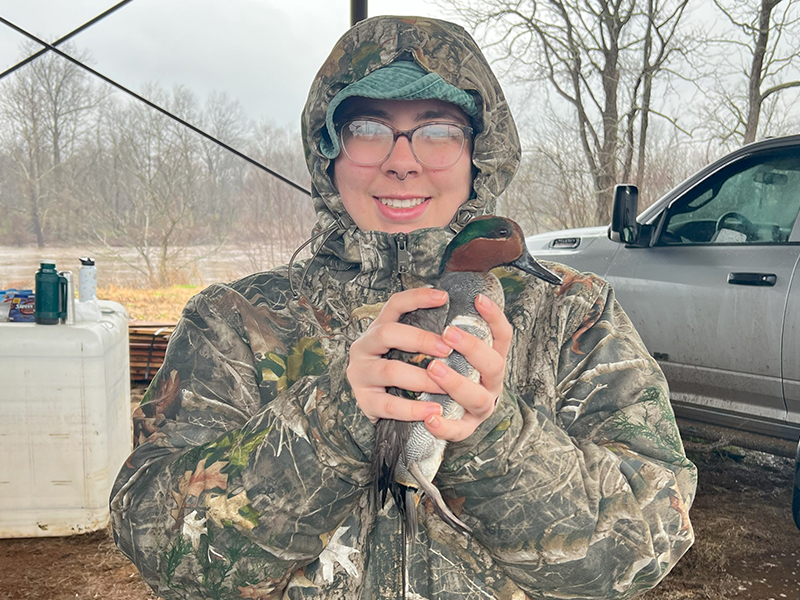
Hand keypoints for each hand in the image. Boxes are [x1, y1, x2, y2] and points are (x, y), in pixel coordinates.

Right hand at [347, 287, 451, 423]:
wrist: (379, 405)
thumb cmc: (400, 371)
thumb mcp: (405, 348)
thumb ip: (423, 336)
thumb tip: (458, 324)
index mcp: (377, 329)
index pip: (394, 305)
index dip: (416, 297)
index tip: (443, 297)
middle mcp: (364, 347)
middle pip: (386, 333)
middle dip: (420, 339)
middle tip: (447, 348)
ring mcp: (361, 374)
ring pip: (389, 370)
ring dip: (421, 378)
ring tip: (445, 386)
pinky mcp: (366, 401)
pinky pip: (389, 405)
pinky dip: (414, 409)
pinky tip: (434, 410)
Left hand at [423, 293, 511, 441]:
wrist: (448, 410)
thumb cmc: (451, 372)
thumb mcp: (455, 349)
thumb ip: (453, 330)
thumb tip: (438, 295)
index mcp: (491, 360)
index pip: (502, 336)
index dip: (494, 318)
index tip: (479, 299)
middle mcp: (491, 383)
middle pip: (493, 365)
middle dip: (472, 348)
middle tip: (449, 333)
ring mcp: (480, 406)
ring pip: (477, 397)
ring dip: (456, 382)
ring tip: (434, 369)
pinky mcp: (464, 428)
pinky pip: (458, 430)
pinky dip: (444, 426)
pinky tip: (430, 417)